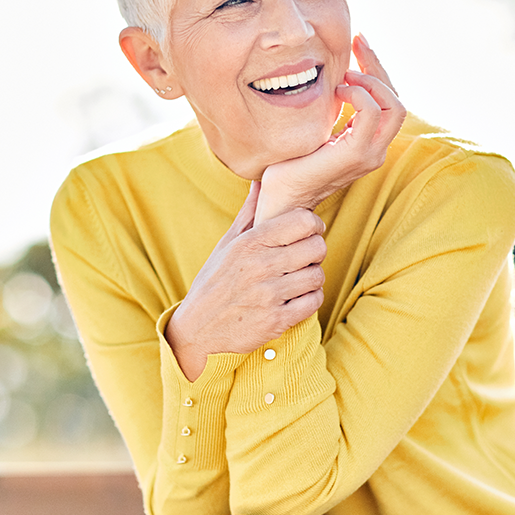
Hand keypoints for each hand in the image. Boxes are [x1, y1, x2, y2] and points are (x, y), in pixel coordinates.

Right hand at [165, 180, 327, 380]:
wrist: (197, 332)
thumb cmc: (214, 283)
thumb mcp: (226, 245)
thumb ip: (249, 214)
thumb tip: (260, 183)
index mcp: (249, 243)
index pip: (303, 221)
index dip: (314, 224)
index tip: (309, 231)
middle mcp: (260, 266)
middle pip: (316, 247)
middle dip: (316, 251)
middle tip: (306, 257)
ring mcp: (269, 295)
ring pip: (317, 276)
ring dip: (314, 277)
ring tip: (300, 278)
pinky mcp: (276, 321)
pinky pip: (313, 302)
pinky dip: (311, 299)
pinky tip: (298, 298)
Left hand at [256, 34, 405, 221]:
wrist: (280, 200)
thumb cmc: (289, 167)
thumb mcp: (314, 129)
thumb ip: (329, 110)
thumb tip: (325, 75)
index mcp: (367, 142)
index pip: (387, 100)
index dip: (376, 68)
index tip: (358, 42)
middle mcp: (376, 150)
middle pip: (396, 99)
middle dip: (377, 65)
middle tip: (358, 40)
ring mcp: (370, 154)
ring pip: (393, 105)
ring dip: (371, 80)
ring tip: (345, 73)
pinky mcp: (356, 154)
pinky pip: (371, 114)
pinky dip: (359, 94)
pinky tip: (339, 89)